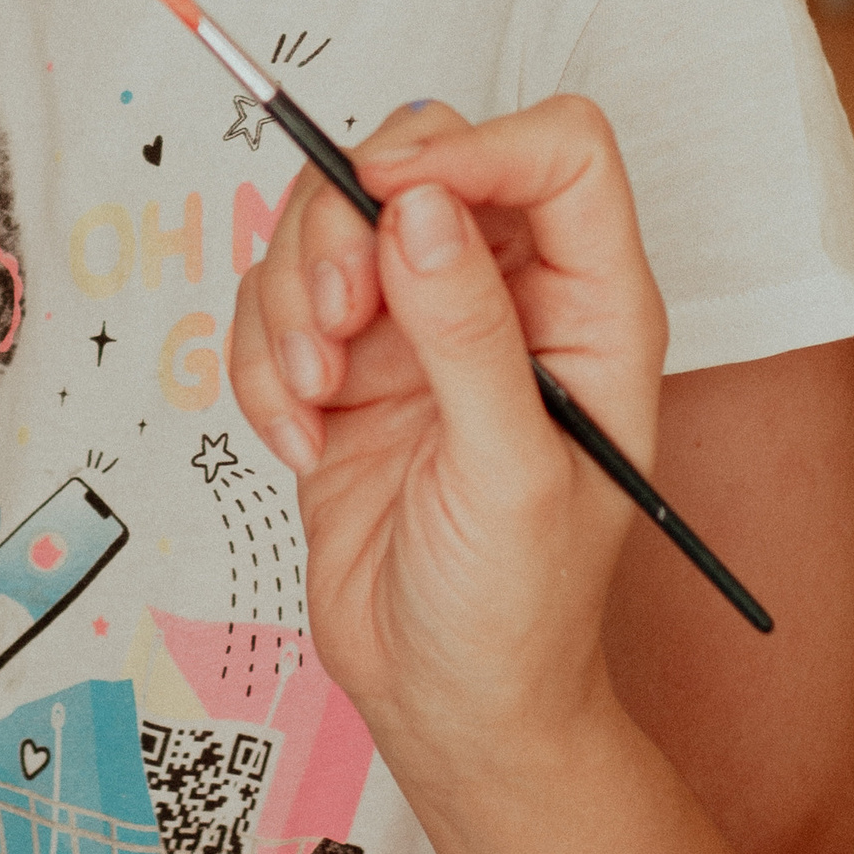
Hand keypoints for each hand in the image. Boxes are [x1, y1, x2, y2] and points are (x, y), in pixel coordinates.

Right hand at [228, 96, 667, 786]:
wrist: (448, 705)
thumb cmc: (521, 609)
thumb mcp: (511, 476)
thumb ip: (468, 334)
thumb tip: (422, 207)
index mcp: (591, 305)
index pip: (557, 151)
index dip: (477, 148)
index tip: (393, 197)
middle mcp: (506, 292)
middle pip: (419, 158)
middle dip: (351, 225)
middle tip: (336, 317)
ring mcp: (418, 320)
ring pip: (330, 220)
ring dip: (292, 300)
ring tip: (313, 397)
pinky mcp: (344, 361)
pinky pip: (273, 301)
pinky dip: (262, 364)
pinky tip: (299, 443)